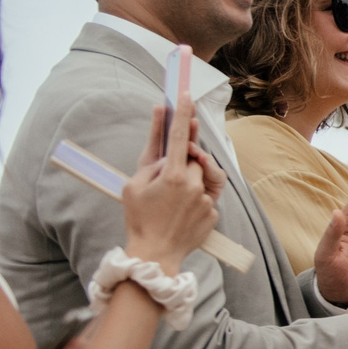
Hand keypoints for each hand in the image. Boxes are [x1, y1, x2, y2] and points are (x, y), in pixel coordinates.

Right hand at [121, 92, 225, 268]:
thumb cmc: (139, 219)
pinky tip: (179, 214)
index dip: (182, 113)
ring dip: (189, 182)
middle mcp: (194, 185)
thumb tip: (166, 148)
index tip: (186, 94)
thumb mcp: (133, 185)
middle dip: (182, 165)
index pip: (180, 137)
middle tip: (166, 179)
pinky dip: (194, 200)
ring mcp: (206, 200)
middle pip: (193, 160)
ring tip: (171, 201)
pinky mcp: (214, 213)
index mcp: (173, 176)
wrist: (155, 255)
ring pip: (202, 178)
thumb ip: (152, 162)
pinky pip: (206, 196)